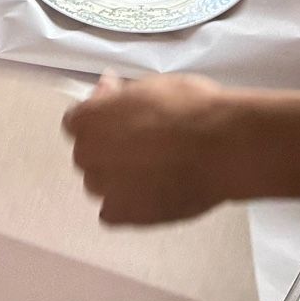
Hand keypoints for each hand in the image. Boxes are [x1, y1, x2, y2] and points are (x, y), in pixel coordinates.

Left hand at [63, 73, 241, 225]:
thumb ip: (121, 94)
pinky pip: (113, 210)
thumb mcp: (152, 84)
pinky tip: (149, 190)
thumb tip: (107, 88)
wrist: (221, 148)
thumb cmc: (190, 106)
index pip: (77, 120)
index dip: (100, 114)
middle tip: (143, 137)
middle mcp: (89, 156)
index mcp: (90, 120)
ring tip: (152, 166)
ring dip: (116, 174)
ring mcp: (105, 189)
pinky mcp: (127, 216)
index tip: (122, 109)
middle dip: (108, 144)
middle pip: (89, 152)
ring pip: (101, 182)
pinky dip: (126, 201)